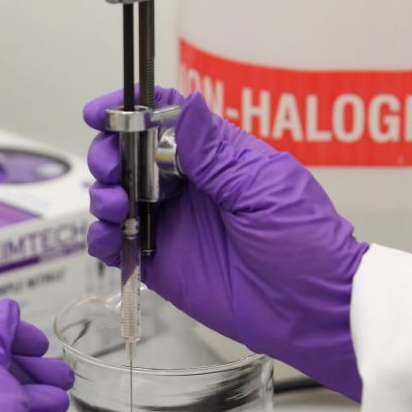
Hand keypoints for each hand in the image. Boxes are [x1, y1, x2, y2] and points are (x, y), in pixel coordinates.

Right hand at [84, 87, 368, 400]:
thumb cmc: (304, 242)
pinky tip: (110, 237)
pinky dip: (101, 237)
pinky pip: (116, 245)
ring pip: (115, 197)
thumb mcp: (261, 188)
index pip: (163, 119)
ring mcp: (170, 224)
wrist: (311, 307)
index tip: (99, 113)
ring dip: (103, 195)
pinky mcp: (159, 263)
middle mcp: (185, 186)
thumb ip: (214, 152)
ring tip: (119, 208)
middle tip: (113, 170)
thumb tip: (186, 104)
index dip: (128, 109)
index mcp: (213, 157)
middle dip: (108, 155)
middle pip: (128, 155)